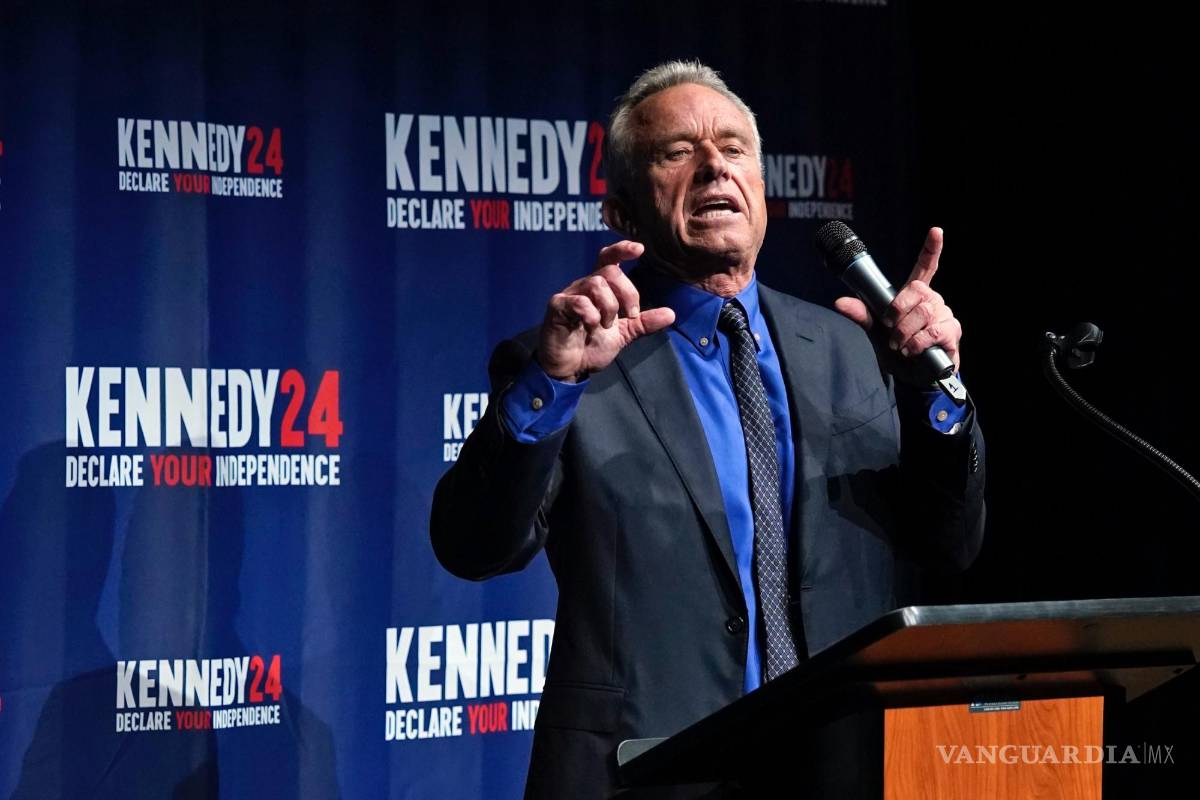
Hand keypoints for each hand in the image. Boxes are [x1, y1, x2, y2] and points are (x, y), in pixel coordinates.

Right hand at [538, 241, 675, 381]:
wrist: (570, 368)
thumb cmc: (591, 346)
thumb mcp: (624, 334)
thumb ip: (644, 323)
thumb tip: (671, 314)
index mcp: (600, 288)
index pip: (608, 258)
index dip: (622, 249)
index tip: (639, 249)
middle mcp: (584, 286)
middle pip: (609, 271)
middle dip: (628, 293)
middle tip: (631, 315)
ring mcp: (569, 295)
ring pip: (596, 284)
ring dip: (609, 306)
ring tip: (607, 326)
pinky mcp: (557, 308)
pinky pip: (578, 302)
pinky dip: (591, 315)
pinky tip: (591, 327)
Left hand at [834, 227, 962, 382]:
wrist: (912, 378)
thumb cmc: (896, 351)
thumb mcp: (874, 332)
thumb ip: (861, 315)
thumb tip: (839, 302)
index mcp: (914, 297)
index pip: (926, 268)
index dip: (931, 249)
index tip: (936, 231)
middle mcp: (932, 301)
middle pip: (917, 290)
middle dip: (898, 311)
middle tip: (890, 329)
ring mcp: (944, 315)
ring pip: (924, 311)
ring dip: (905, 331)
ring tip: (899, 345)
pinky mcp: (952, 332)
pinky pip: (933, 330)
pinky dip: (917, 342)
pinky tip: (911, 350)